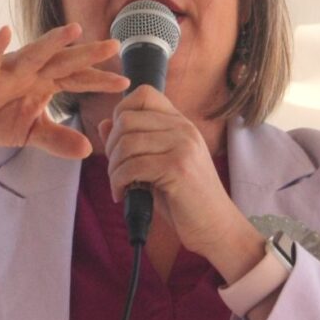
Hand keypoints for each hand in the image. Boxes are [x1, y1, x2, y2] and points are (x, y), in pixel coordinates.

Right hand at [0, 24, 129, 158]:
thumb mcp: (29, 132)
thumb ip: (57, 138)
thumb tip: (88, 149)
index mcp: (41, 82)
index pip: (76, 79)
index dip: (99, 80)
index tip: (126, 83)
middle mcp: (28, 70)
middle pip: (62, 61)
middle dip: (87, 54)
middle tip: (115, 45)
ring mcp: (5, 70)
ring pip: (32, 54)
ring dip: (52, 41)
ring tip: (73, 29)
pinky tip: (4, 32)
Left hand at [99, 85, 245, 259]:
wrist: (215, 226)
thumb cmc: (184, 198)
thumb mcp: (156, 164)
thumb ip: (134, 143)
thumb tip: (104, 123)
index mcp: (180, 123)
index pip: (144, 94)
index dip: (121, 112)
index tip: (119, 141)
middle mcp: (183, 128)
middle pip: (127, 120)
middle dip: (111, 147)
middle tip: (116, 170)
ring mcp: (183, 146)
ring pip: (126, 143)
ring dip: (113, 168)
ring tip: (119, 184)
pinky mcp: (178, 168)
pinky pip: (131, 167)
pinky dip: (118, 182)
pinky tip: (122, 195)